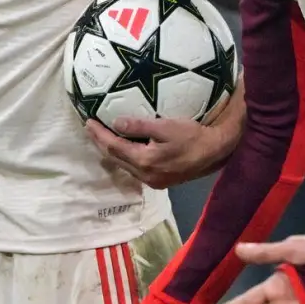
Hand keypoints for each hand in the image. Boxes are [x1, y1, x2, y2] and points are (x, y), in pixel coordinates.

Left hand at [86, 93, 244, 188]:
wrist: (216, 152)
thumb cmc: (192, 136)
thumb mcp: (166, 126)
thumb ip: (139, 126)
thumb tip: (116, 123)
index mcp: (145, 161)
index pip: (114, 147)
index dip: (99, 135)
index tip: (88, 122)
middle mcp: (146, 175)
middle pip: (116, 159)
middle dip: (101, 143)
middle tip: (91, 129)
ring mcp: (154, 181)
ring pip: (125, 166)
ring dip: (113, 151)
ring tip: (103, 137)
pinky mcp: (161, 181)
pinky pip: (136, 169)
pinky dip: (126, 157)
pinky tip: (125, 148)